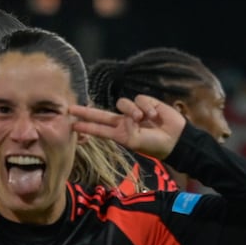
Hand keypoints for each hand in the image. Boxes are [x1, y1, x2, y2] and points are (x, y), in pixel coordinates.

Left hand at [70, 95, 187, 159]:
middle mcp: (123, 121)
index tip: (72, 125)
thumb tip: (124, 117)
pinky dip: (146, 107)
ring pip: (122, 103)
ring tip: (143, 119)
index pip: (99, 129)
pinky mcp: (145, 102)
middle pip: (101, 114)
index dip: (86, 126)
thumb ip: (124, 130)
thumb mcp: (134, 142)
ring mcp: (133, 112)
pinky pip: (138, 99)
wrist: (174, 139)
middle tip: (71, 109)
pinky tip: (153, 115)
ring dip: (132, 110)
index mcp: (119, 134)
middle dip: (86, 112)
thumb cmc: (154, 144)